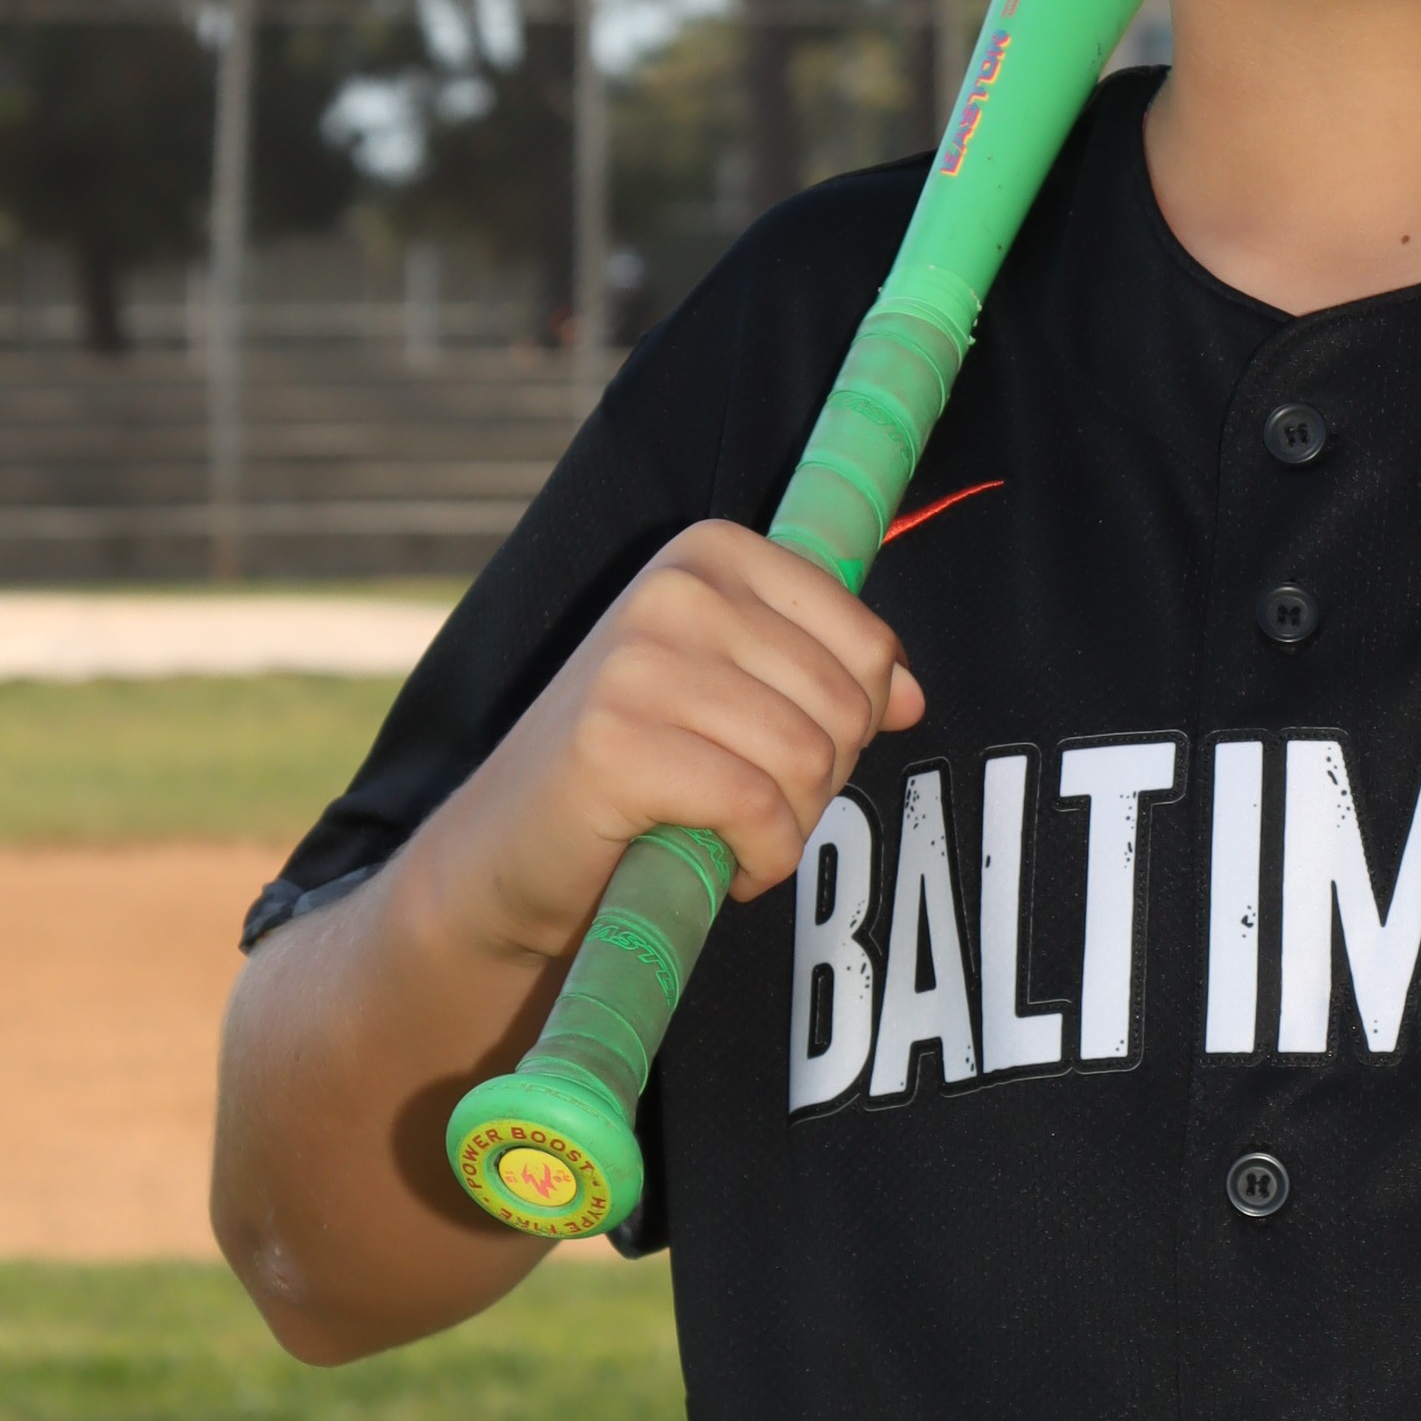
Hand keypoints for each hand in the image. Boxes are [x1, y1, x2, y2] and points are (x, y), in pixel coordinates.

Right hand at [415, 522, 922, 964]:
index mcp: (711, 555)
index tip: (784, 751)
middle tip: (756, 806)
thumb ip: (822, 677)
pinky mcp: (616, 745)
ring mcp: (639, 664)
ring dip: (791, 826)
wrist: (508, 853)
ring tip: (735, 834)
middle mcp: (675, 591)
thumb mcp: (734, 697)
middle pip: (847, 705)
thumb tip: (913, 695)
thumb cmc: (635, 770)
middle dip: (821, 781)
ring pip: (808, 761)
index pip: (868, 644)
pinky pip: (759, 812)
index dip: (850, 724)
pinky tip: (724, 865)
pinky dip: (762, 860)